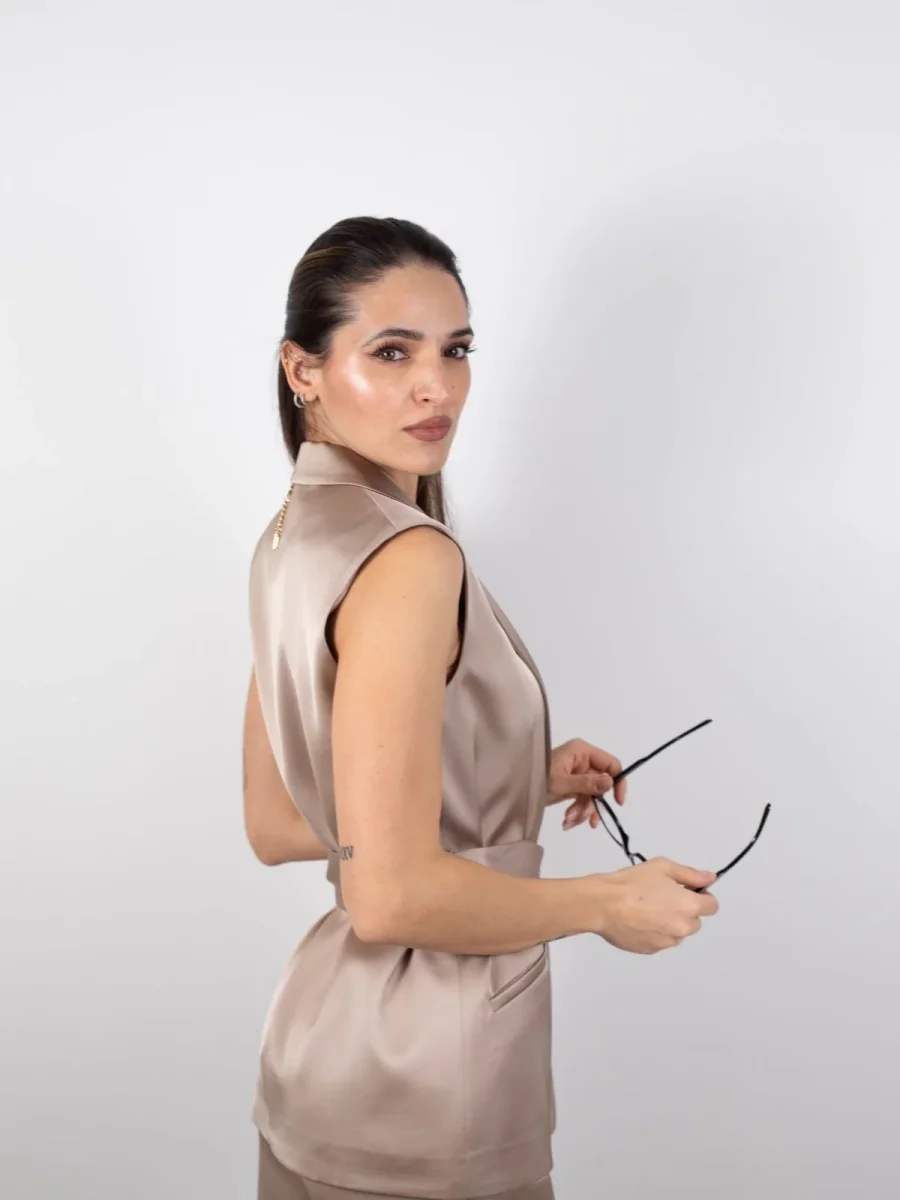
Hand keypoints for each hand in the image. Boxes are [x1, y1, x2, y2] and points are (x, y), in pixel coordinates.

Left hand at [545, 738, 626, 830]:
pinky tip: (568, 822)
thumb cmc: (536, 778)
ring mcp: (578, 774)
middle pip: (601, 785)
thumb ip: (586, 783)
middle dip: (591, 804)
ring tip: (568, 821)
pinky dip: (577, 812)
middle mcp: (583, 761)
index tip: (617, 803)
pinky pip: (583, 800)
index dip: (618, 782)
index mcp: (582, 752)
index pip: (611, 764)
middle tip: (583, 819)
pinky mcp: (572, 786)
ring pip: (592, 796)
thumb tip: (610, 782)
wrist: (516, 788)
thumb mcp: (561, 782)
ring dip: (582, 812)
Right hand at [589, 858, 719, 953]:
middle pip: (695, 921)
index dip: (702, 896)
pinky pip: (661, 940)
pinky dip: (655, 932)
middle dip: (684, 911)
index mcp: (689, 906)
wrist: (604, 904)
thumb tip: (710, 878)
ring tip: (647, 910)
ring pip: (677, 932)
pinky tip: (638, 920)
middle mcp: (683, 928)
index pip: (712, 906)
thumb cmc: (633, 882)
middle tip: (662, 897)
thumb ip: (690, 874)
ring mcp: (667, 942)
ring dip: (670, 923)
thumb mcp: (662, 867)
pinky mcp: (652, 950)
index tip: (687, 890)